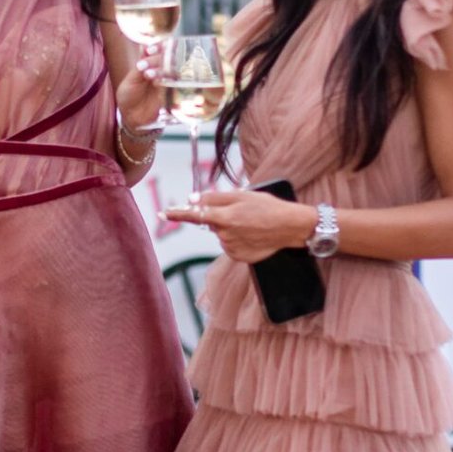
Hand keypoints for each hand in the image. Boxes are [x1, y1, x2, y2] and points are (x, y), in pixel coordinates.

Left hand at [116, 51, 164, 141]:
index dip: (155, 47)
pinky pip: (174, 83)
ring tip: (147, 74)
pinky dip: (167, 81)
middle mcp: (160, 69)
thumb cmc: (129, 95)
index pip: (156, 50)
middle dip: (155, 59)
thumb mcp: (130, 80)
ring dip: (160, 69)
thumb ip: (139, 67)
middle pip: (165, 58)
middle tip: (143, 66)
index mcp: (149, 63)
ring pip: (171, 69)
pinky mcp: (171, 92)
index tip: (149, 50)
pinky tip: (158, 82)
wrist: (132, 116)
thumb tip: (147, 53)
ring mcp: (166, 80)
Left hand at [166, 187, 316, 266]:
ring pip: (221, 234)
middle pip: (212, 222)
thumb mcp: (243, 195)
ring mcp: (231, 248)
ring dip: (230, 227)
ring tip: (251, 223)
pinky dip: (237, 239)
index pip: (195, 214)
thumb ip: (215, 197)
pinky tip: (252, 235)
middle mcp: (225, 235)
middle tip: (243, 211)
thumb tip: (193, 199)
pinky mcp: (238, 257)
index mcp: (225, 217)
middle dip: (221, 215)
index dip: (177, 213)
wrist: (289, 227)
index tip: (162, 213)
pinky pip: (230, 245)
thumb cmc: (267, 207)